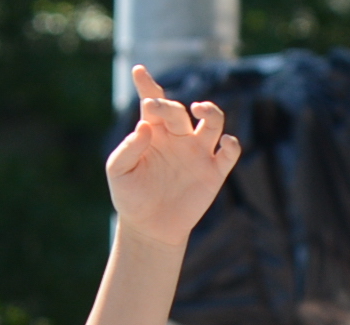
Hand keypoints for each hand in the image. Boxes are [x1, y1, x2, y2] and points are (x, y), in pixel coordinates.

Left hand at [105, 66, 240, 248]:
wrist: (149, 229)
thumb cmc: (130, 197)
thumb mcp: (118, 172)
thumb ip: (128, 148)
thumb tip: (144, 127)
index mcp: (154, 132)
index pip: (152, 101)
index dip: (147, 84)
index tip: (138, 71)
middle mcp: (178, 137)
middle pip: (179, 110)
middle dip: (168, 106)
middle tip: (154, 108)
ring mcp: (197, 153)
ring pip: (212, 122)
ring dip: (210, 111)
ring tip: (200, 108)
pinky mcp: (214, 172)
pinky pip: (229, 153)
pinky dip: (231, 145)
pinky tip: (225, 142)